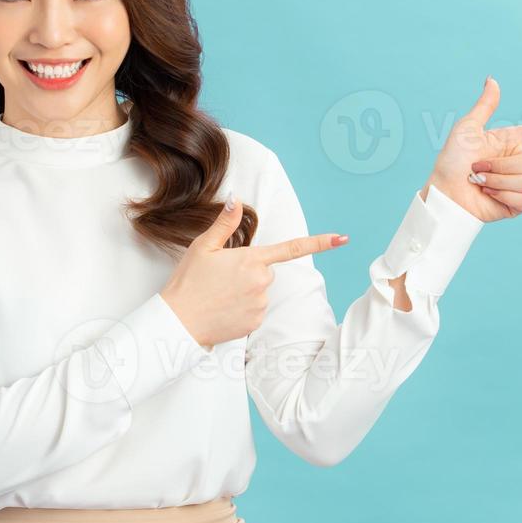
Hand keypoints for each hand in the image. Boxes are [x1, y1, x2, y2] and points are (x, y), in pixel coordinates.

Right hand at [160, 195, 348, 347]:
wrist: (179, 322)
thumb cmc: (188, 282)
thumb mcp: (203, 247)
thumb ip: (225, 224)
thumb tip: (237, 199)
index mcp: (251, 259)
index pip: (292, 248)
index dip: (320, 242)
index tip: (342, 239)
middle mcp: (261, 282)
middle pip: (265, 271)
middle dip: (249, 272)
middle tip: (221, 278)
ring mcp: (261, 304)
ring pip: (259, 292)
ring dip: (245, 291)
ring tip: (219, 295)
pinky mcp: (256, 323)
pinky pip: (255, 310)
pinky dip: (242, 309)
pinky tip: (223, 310)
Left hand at [421, 77, 521, 222]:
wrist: (445, 194)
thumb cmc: (452, 161)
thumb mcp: (467, 129)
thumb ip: (485, 106)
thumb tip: (493, 80)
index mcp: (515, 141)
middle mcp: (521, 161)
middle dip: (501, 165)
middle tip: (477, 168)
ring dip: (497, 180)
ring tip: (479, 181)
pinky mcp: (519, 203)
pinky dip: (501, 195)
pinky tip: (487, 195)